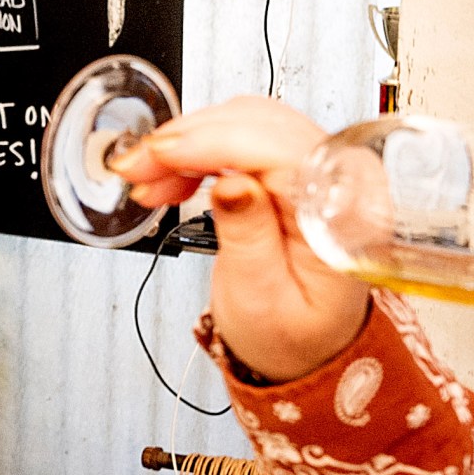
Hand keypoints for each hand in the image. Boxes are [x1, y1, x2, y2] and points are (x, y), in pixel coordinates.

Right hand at [113, 97, 372, 383]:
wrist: (303, 351)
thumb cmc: (290, 335)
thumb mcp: (261, 300)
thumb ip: (249, 238)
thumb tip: (231, 183)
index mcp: (336, 216)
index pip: (277, 150)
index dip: (213, 142)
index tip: (160, 155)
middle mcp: (334, 183)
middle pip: (259, 125)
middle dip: (189, 137)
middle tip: (137, 166)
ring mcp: (313, 170)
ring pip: (245, 124)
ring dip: (188, 141)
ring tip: (147, 177)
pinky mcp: (289, 170)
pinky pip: (241, 139)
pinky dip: (197, 150)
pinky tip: (169, 176)